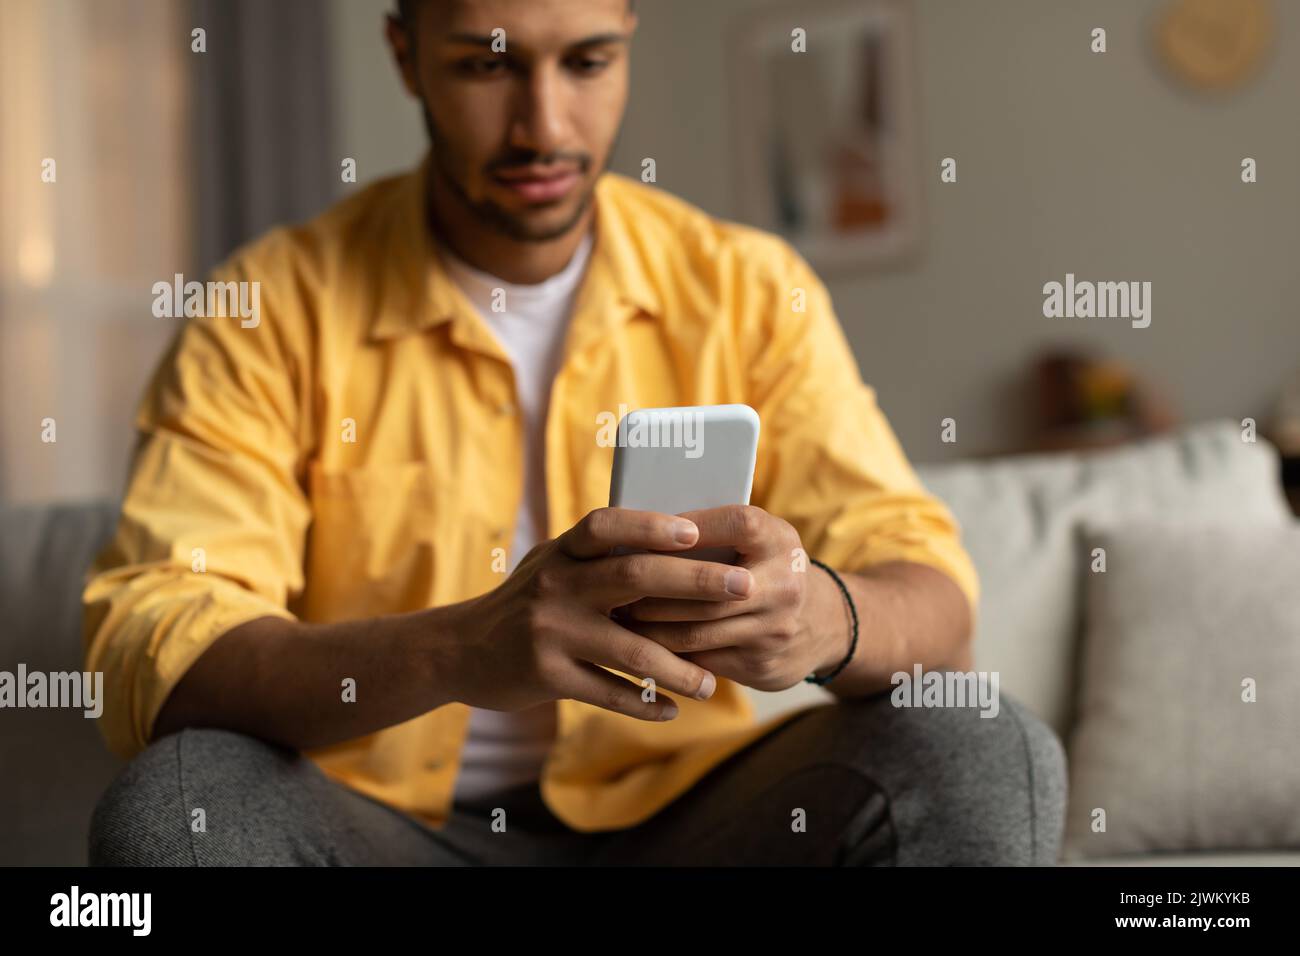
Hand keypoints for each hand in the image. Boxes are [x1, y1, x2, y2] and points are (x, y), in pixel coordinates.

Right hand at [449, 508, 747, 720]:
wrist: (461, 650)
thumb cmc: (526, 600)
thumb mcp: (553, 564)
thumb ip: (600, 554)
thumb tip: (680, 539)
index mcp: (562, 551)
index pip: (607, 526)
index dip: (651, 526)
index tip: (696, 532)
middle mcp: (556, 585)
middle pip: (635, 578)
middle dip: (696, 583)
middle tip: (743, 589)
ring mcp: (550, 632)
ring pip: (632, 650)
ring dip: (679, 668)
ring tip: (711, 683)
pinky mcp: (546, 676)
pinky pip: (608, 694)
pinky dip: (644, 705)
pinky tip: (671, 711)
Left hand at [614, 505, 848, 690]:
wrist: (825, 624)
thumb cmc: (768, 568)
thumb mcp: (760, 541)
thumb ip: (717, 533)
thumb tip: (642, 527)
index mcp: (780, 541)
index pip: (736, 525)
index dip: (689, 528)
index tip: (645, 533)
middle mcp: (784, 585)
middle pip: (706, 589)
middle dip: (653, 589)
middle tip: (613, 585)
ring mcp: (774, 629)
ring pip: (696, 631)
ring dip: (650, 626)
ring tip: (617, 615)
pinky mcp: (762, 665)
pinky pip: (701, 661)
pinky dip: (666, 653)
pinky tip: (639, 645)